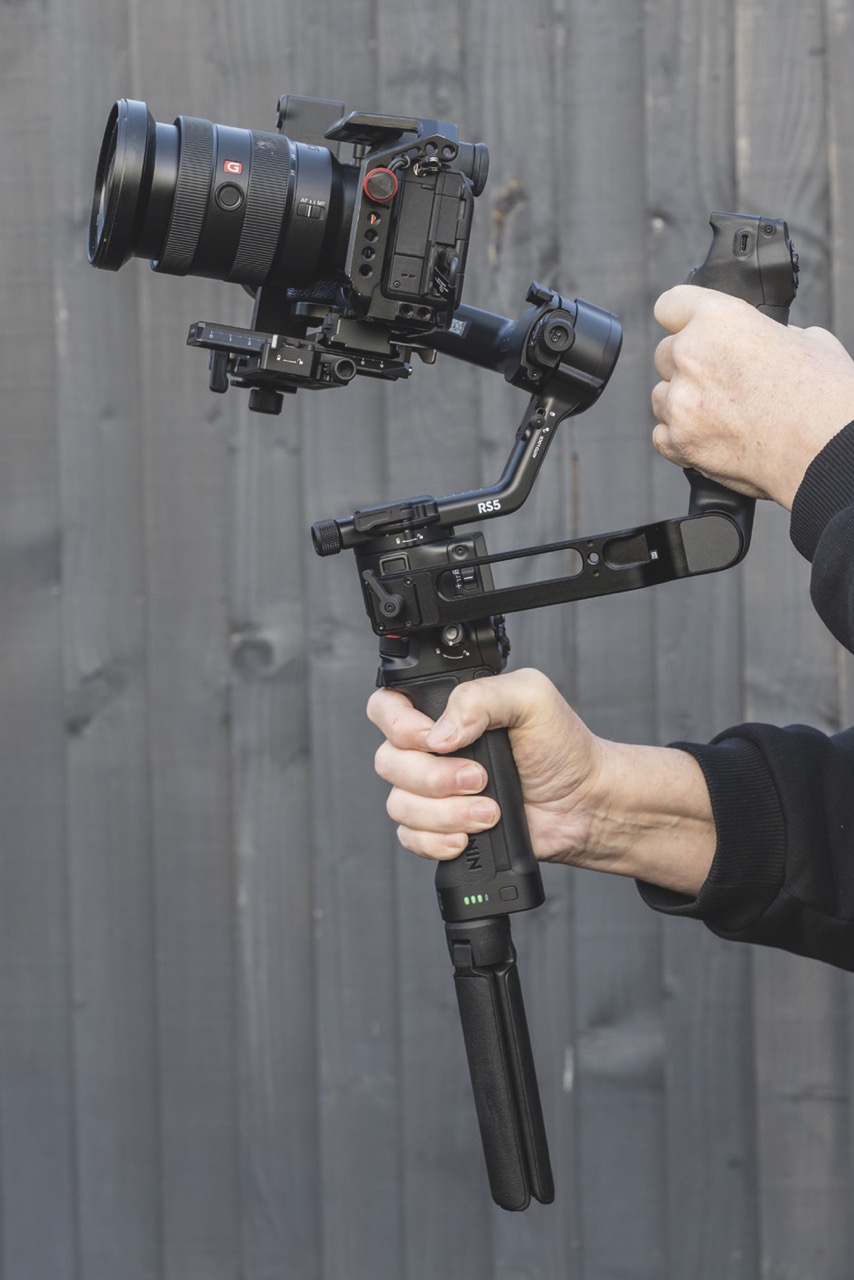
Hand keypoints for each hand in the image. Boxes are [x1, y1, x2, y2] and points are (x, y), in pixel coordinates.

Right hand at [367, 669, 715, 895]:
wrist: (585, 805)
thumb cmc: (563, 748)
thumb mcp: (530, 698)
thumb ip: (481, 697)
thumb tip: (439, 732)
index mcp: (444, 709)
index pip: (386, 707)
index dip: (397, 725)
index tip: (431, 738)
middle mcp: (431, 748)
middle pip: (389, 761)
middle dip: (434, 777)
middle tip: (480, 778)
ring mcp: (434, 790)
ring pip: (399, 804)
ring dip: (444, 813)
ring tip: (489, 811)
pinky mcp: (441, 827)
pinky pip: (410, 837)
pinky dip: (436, 840)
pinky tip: (468, 835)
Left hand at [651, 286, 853, 508]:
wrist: (827, 450)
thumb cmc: (824, 397)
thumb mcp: (806, 341)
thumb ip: (768, 335)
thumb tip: (763, 342)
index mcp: (719, 319)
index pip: (671, 305)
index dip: (683, 318)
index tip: (688, 329)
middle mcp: (691, 356)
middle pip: (665, 354)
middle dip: (688, 366)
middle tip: (721, 382)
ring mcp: (681, 402)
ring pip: (661, 395)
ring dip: (683, 402)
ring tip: (722, 413)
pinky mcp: (679, 442)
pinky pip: (662, 435)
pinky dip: (681, 437)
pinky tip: (713, 436)